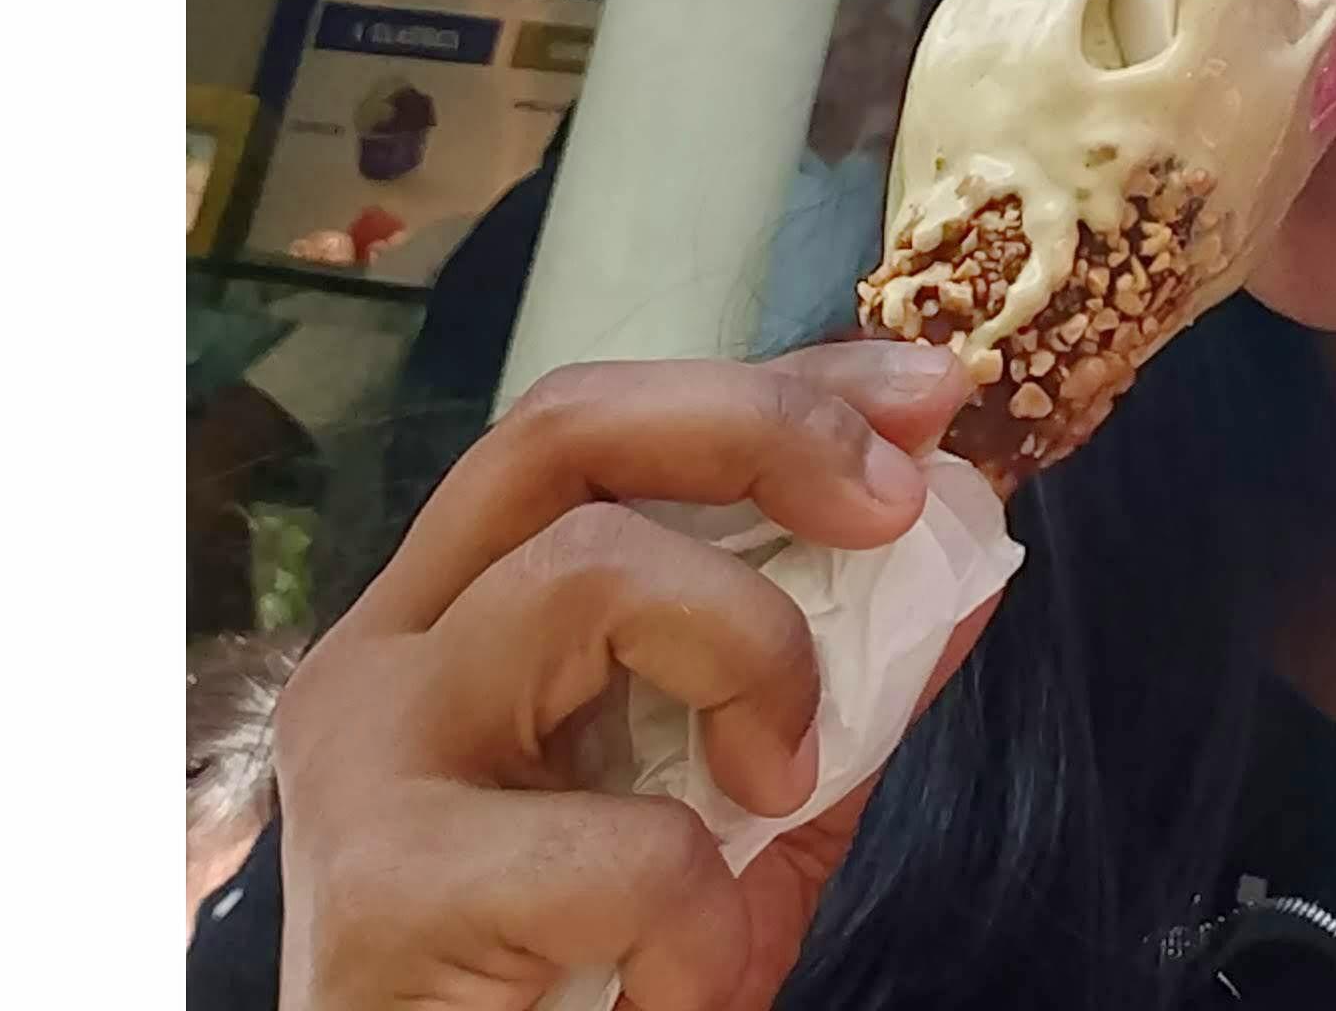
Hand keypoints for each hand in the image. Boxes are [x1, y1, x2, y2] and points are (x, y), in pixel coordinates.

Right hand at [272, 339, 987, 1010]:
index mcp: (454, 616)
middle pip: (564, 429)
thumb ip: (836, 682)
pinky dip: (706, 916)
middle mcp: (387, 656)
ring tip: (777, 787)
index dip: (773, 384)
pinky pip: (624, 840)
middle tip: (891, 504)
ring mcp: (369, 764)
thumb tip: (967, 542)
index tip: (928, 395)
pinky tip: (682, 985)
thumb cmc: (589, 993)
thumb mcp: (741, 818)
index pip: (604, 428)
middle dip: (760, 425)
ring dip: (747, 657)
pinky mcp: (384, 896)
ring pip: (587, 569)